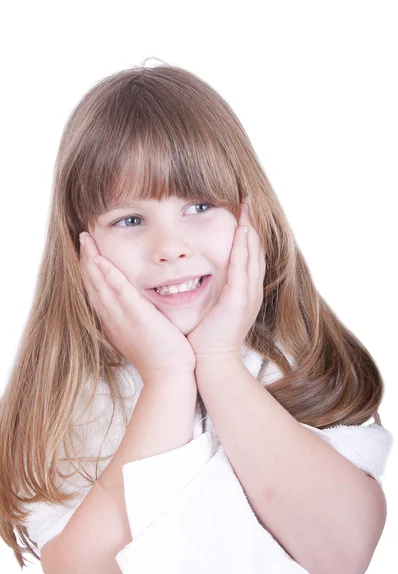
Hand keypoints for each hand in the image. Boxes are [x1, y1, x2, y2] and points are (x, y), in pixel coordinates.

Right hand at [79, 233, 195, 382]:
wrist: (168, 376)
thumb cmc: (160, 357)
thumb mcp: (141, 336)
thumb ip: (135, 320)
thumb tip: (137, 309)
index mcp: (113, 322)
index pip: (97, 292)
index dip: (90, 271)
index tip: (88, 253)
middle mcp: (112, 319)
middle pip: (93, 284)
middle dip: (86, 260)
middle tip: (83, 238)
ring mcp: (122, 318)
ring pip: (101, 284)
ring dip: (92, 260)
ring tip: (86, 240)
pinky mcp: (137, 316)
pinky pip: (120, 290)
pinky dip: (109, 274)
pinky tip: (101, 259)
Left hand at [187, 197, 265, 361]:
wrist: (211, 363)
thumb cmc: (206, 337)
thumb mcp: (212, 307)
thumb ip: (210, 289)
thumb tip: (196, 274)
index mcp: (244, 291)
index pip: (249, 255)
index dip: (248, 232)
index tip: (243, 211)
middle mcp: (251, 290)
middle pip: (256, 250)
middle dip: (253, 224)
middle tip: (250, 200)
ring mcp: (247, 295)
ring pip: (253, 254)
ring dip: (251, 229)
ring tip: (249, 207)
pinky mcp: (238, 301)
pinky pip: (243, 269)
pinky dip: (244, 248)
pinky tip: (242, 231)